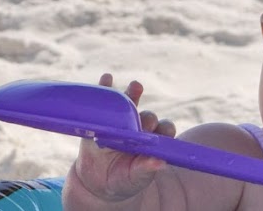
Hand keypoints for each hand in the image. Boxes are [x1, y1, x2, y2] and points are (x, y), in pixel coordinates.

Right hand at [68, 73, 176, 203]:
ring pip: (130, 103)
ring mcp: (121, 120)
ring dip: (133, 92)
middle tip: (144, 125)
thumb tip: (160, 163)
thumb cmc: (123, 181)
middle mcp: (140, 127)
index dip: (165, 128)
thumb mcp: (135, 178)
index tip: (161, 133)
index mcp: (153, 141)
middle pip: (148, 116)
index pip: (165, 129)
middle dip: (147, 118)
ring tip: (136, 86)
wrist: (97, 183)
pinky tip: (106, 79)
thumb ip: (146, 170)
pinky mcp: (102, 118)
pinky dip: (106, 88)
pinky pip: (105, 100)